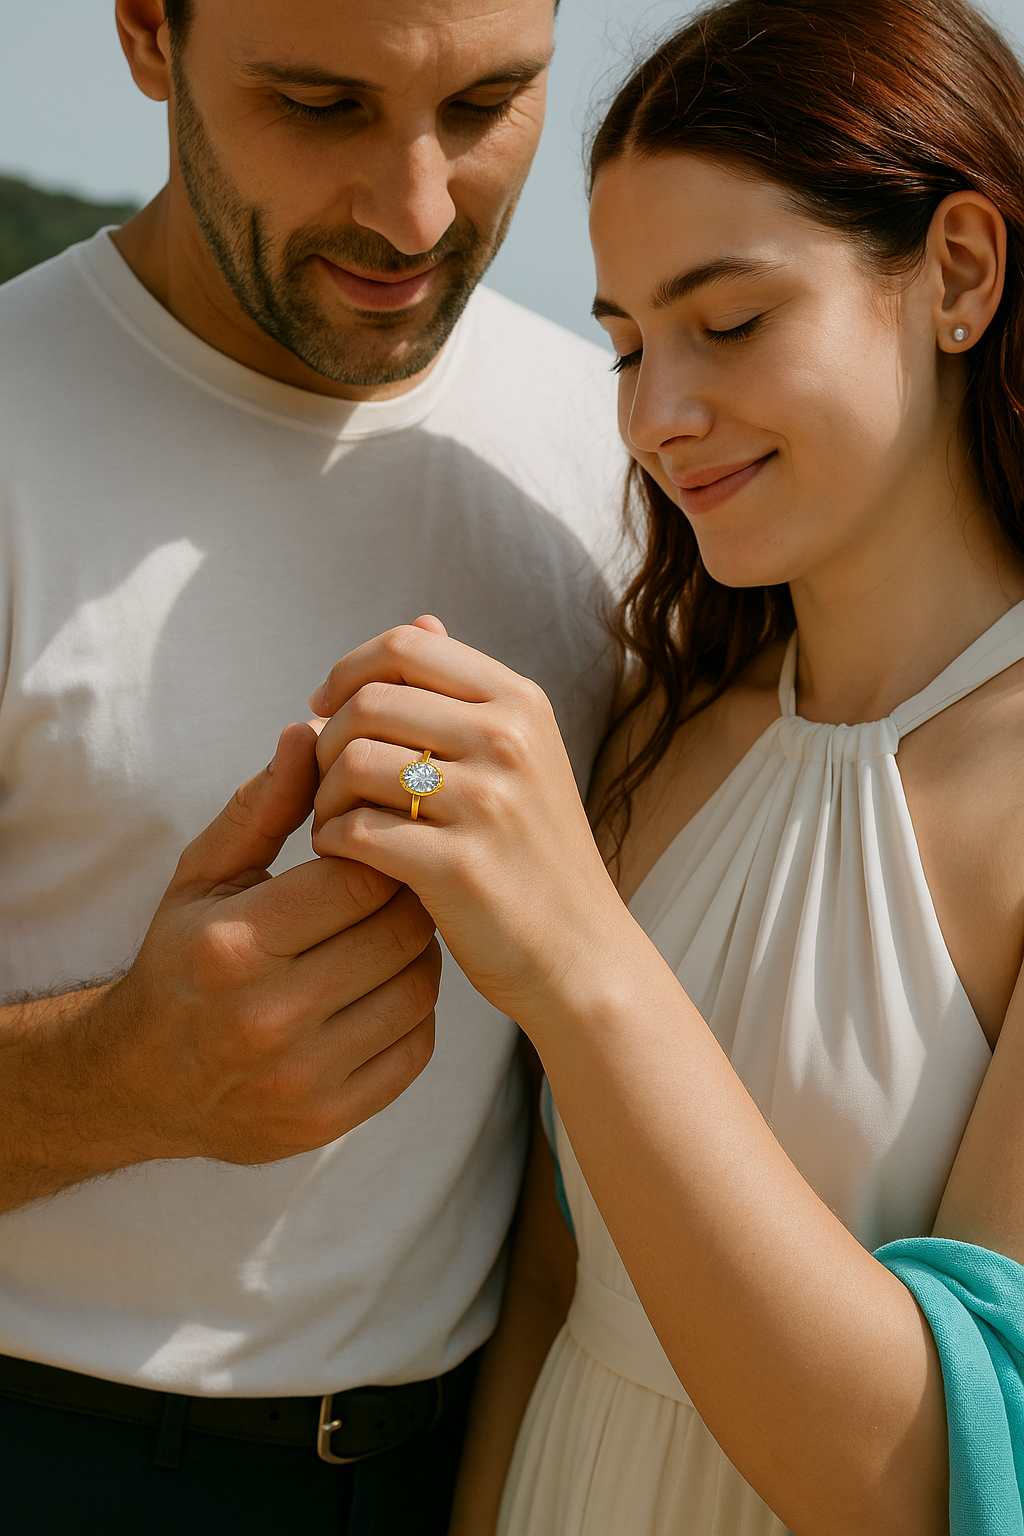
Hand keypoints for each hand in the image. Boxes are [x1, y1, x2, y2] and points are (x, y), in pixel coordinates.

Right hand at [9, 721, 439, 1189]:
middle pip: (398, 933)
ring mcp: (301, 1077)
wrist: (143, 1081)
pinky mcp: (328, 1119)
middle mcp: (267, 1017)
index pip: (358, 879)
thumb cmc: (181, 958)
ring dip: (418, 953)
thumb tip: (310, 733)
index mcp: (234, 945)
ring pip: (418, 990)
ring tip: (392, 932)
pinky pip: (416, 1049)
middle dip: (409, 896)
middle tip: (400, 882)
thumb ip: (260, 806)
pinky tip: (386, 989)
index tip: (380, 842)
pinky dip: (416, 1012)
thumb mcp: (203, 875)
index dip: (383, 851)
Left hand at [308, 621, 626, 1023]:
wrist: (580, 954)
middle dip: (328, 741)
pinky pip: (355, 830)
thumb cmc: (533, 854)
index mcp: (520, 703)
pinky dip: (332, 842)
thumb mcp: (520, 755)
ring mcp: (488, 803)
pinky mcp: (460, 867)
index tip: (325, 709)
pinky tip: (344, 858)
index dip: (348, 671)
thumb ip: (463, 692)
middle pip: (368, 702)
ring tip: (334, 821)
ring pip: (353, 763)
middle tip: (328, 783)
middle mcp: (509, 741)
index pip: (406, 646)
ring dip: (323, 794)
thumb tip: (421, 619)